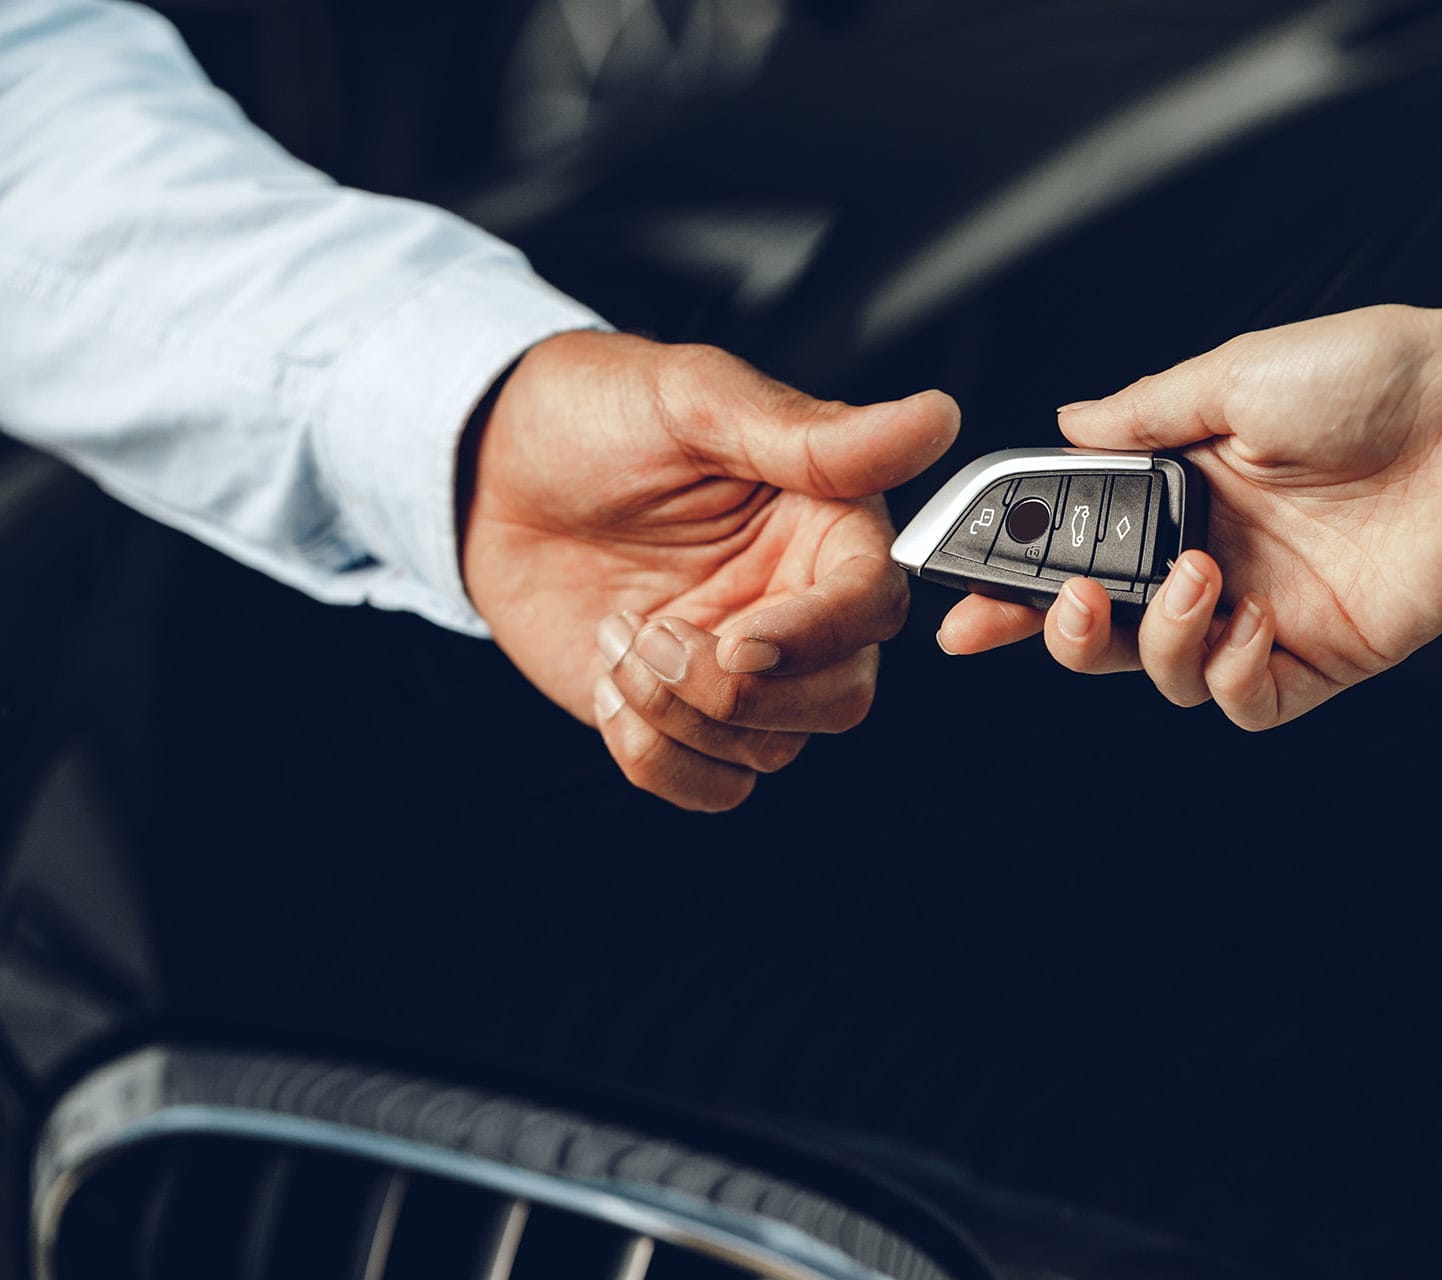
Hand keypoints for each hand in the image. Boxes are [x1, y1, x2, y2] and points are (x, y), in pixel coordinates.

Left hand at [461, 331, 959, 808]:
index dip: (817, 636)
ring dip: (681, 715)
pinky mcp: (687, 716)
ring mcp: (745, 668)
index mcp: (826, 527)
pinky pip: (711, 784)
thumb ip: (817, 434)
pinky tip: (612, 675)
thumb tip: (935, 417)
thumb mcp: (697, 401)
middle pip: (839, 699)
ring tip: (621, 634)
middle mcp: (799, 605)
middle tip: (656, 634)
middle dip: (739, 692)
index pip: (874, 606)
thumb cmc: (593, 415)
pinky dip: (656, 756)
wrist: (486, 471)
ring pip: (772, 750)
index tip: (742, 636)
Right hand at [936, 305, 1441, 728]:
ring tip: (1196, 579)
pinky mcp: (1322, 656)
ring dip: (1154, 638)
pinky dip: (1225, 675)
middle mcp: (1217, 555)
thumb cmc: (1376, 376)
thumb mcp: (1237, 376)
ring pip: (1162, 672)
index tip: (960, 598)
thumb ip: (1144, 415)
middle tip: (1056, 603)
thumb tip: (1067, 422)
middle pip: (1103, 626)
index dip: (1014, 578)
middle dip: (1055, 628)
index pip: (1080, 545)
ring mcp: (1266, 609)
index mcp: (1187, 489)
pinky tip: (1245, 622)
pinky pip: (1243, 701)